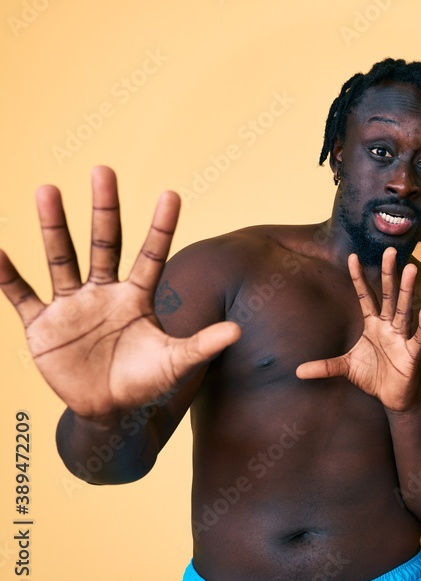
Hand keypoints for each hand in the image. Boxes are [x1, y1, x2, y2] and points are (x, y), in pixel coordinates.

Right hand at [0, 167, 240, 421]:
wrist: (109, 411)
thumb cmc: (145, 381)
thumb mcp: (176, 362)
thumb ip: (202, 344)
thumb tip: (238, 331)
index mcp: (137, 296)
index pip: (151, 254)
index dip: (161, 227)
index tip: (171, 194)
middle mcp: (104, 291)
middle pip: (104, 242)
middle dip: (104, 208)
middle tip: (104, 169)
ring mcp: (71, 305)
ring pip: (61, 257)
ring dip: (54, 226)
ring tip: (48, 189)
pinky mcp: (43, 325)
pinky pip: (21, 295)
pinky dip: (7, 276)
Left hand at [296, 248, 420, 411]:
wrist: (392, 398)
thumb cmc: (374, 377)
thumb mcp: (346, 368)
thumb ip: (324, 366)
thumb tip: (297, 371)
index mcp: (373, 324)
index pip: (365, 296)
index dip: (359, 278)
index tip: (352, 257)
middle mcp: (388, 326)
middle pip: (388, 295)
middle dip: (389, 274)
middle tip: (391, 251)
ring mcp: (401, 337)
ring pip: (404, 309)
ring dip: (407, 290)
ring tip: (410, 269)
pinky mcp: (411, 353)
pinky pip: (417, 337)